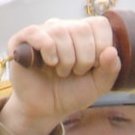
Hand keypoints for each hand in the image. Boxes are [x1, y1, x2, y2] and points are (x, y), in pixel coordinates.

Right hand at [0, 16, 120, 134]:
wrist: (47, 109)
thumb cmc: (72, 93)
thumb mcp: (98, 86)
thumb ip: (110, 70)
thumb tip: (112, 51)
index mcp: (84, 34)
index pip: (100, 24)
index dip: (101, 47)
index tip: (95, 67)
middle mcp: (64, 27)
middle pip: (82, 29)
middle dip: (84, 59)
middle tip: (75, 72)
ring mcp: (44, 32)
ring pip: (60, 31)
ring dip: (66, 60)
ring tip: (61, 72)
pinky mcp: (22, 40)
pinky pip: (37, 34)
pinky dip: (48, 51)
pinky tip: (49, 64)